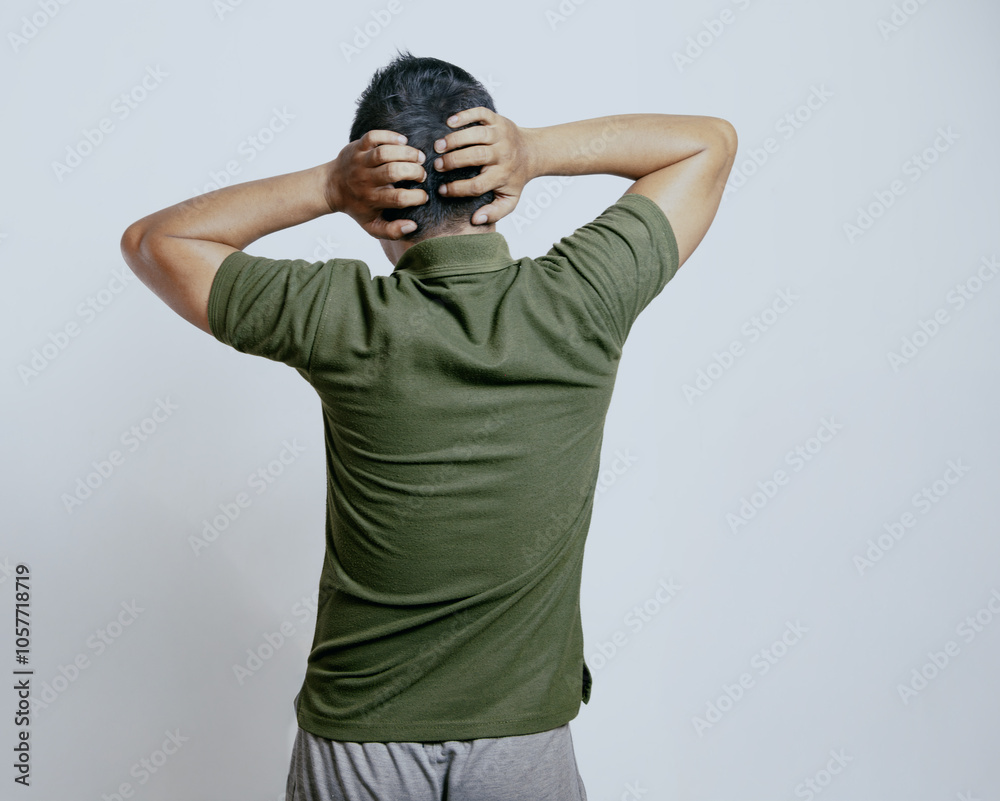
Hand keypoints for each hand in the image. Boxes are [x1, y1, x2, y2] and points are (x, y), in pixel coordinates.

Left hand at [326, 130, 428, 238]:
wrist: (331, 187)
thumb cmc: (357, 206)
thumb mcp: (371, 226)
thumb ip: (392, 232)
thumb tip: (412, 226)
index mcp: (371, 199)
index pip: (398, 198)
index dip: (416, 197)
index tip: (424, 196)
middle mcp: (365, 180)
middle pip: (393, 172)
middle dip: (414, 172)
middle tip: (422, 174)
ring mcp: (360, 161)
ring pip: (385, 152)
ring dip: (407, 153)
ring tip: (418, 157)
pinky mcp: (357, 146)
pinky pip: (374, 136)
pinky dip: (390, 136)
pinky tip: (403, 141)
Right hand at [433, 108, 533, 225]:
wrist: (532, 152)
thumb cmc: (515, 177)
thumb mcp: (510, 199)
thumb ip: (495, 212)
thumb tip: (475, 220)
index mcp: (503, 175)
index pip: (478, 185)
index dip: (458, 189)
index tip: (442, 190)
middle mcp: (503, 154)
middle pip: (476, 157)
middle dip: (453, 161)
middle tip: (436, 165)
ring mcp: (501, 135)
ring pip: (477, 134)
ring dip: (455, 139)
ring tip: (438, 146)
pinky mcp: (498, 120)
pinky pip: (481, 114)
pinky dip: (465, 115)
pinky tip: (449, 122)